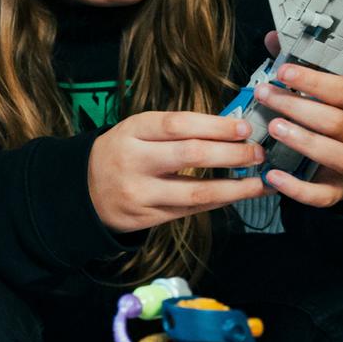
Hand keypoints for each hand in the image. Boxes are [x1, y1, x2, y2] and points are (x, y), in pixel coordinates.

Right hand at [87, 112, 267, 232]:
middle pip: (192, 155)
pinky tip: (238, 194)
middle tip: (258, 152)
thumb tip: (230, 129)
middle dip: (233, 154)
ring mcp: (140, 192)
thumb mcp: (137, 132)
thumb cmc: (120, 153)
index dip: (216, 126)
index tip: (245, 128)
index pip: (179, 125)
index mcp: (132, 131)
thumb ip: (176, 130)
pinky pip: (191, 209)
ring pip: (197, 191)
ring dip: (235, 187)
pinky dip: (219, 201)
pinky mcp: (147, 217)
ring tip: (259, 181)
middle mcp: (134, 161)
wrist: (83, 190)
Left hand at [253, 61, 342, 205]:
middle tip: (266, 96)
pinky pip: (322, 194)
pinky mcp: (340, 189)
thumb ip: (304, 64)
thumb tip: (273, 38)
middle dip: (297, 107)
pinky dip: (297, 188)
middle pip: (335, 121)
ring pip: (335, 155)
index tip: (284, 72)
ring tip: (274, 128)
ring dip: (302, 141)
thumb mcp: (334, 88)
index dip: (313, 81)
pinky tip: (273, 176)